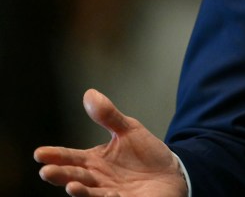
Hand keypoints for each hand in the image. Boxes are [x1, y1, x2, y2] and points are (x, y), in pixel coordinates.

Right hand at [34, 89, 187, 196]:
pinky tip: (108, 195)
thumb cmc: (145, 153)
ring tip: (71, 186)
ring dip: (80, 191)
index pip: (69, 158)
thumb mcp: (129, 129)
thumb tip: (90, 93)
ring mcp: (109, 193)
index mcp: (93, 161)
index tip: (39, 153)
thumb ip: (109, 116)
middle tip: (46, 171)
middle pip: (74, 177)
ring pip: (90, 193)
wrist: (171, 173)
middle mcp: (97, 179)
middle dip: (60, 175)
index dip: (55, 155)